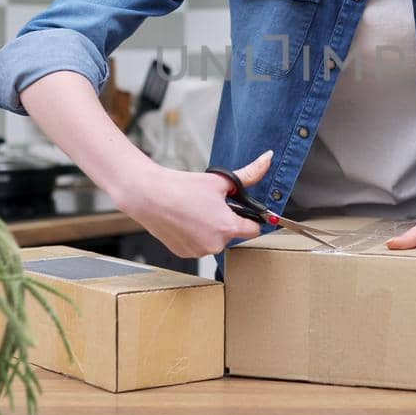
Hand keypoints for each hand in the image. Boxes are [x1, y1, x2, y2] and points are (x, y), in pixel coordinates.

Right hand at [123, 149, 273, 257]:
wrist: (148, 196)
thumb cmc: (181, 188)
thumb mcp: (219, 180)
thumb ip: (249, 174)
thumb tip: (266, 161)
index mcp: (227, 227)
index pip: (253, 229)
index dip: (250, 218)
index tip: (244, 211)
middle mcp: (215, 244)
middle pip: (232, 234)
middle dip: (226, 220)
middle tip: (211, 205)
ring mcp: (198, 251)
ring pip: (214, 240)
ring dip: (210, 229)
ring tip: (195, 211)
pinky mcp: (184, 253)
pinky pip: (198, 245)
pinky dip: (195, 235)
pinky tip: (185, 220)